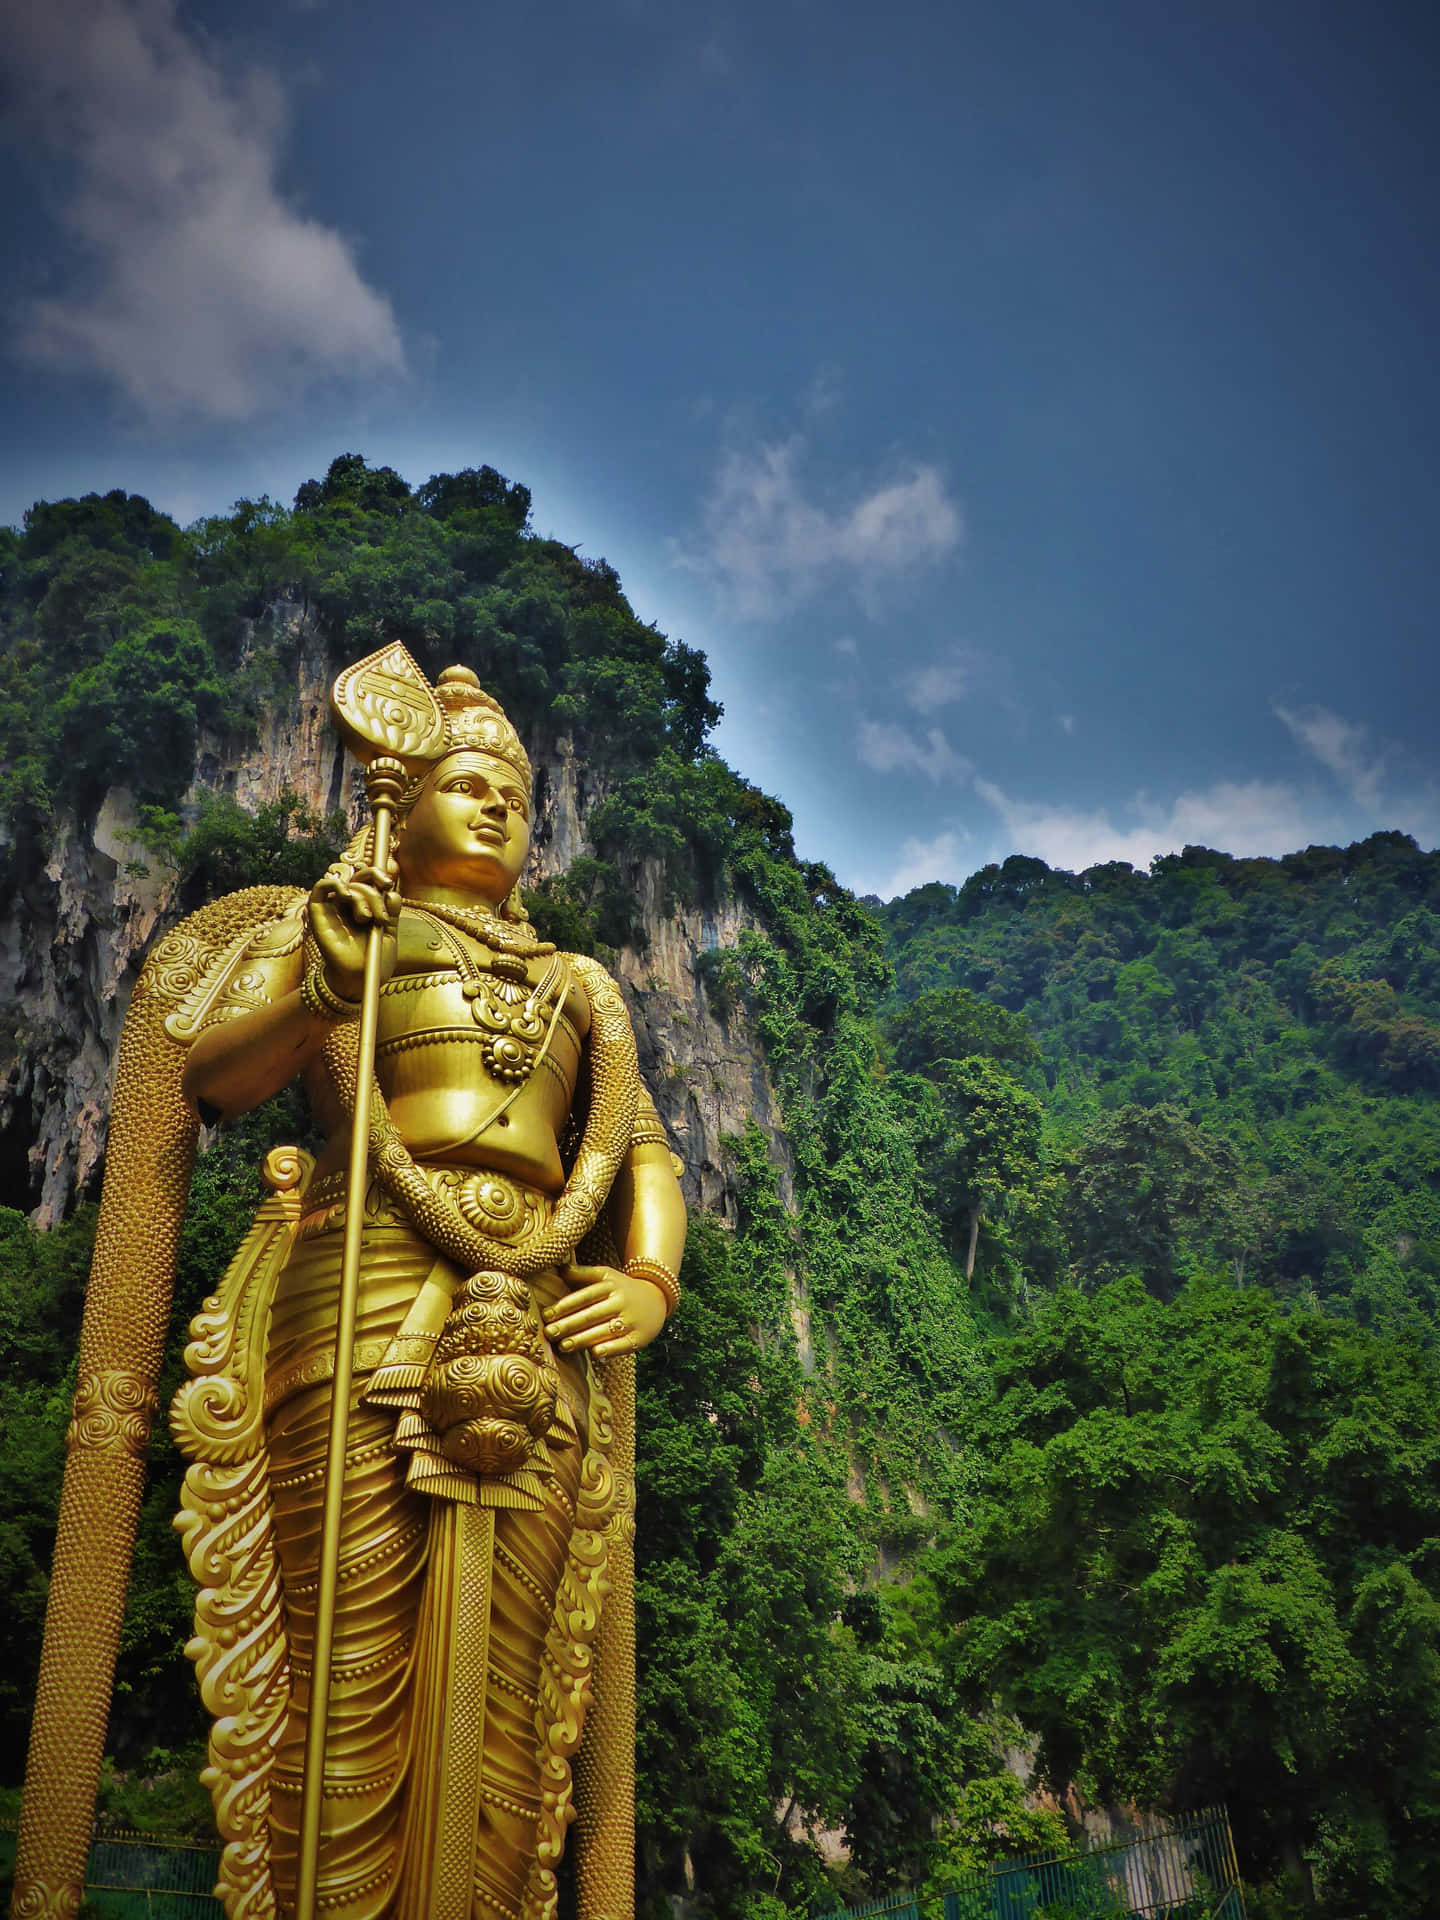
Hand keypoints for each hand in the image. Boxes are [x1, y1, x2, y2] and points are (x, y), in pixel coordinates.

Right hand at [307, 856, 399, 1000]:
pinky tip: (345, 893)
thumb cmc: (373, 959)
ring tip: (367, 918)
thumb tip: (392, 892)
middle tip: (382, 908)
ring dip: (361, 896)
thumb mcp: (390, 932)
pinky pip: (320, 887)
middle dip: (374, 889)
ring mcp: (334, 908)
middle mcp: (349, 905)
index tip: (389, 883)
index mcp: (367, 905)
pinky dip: (333, 883)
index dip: (378, 874)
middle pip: (359, 879)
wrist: (359, 979)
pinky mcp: (318, 913)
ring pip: (347, 884)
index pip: (369, 880)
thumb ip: (391, 911)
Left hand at [544, 1263, 667, 1357]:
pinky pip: (623, 1344)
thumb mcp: (607, 1275)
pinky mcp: (640, 1337)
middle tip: (549, 1332)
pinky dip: (609, 1349)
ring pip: (604, 1330)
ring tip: (563, 1346)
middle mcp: (621, 1301)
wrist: (657, 1299)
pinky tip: (594, 1353)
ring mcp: (632, 1320)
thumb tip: (559, 1267)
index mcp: (611, 1285)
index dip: (565, 1306)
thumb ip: (583, 1274)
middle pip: (591, 1315)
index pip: (585, 1296)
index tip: (546, 1315)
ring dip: (582, 1339)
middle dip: (568, 1325)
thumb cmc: (622, 1288)